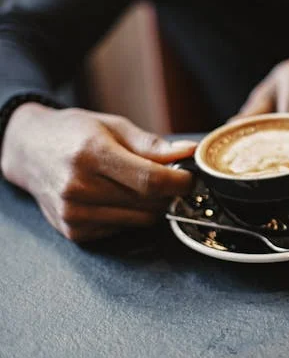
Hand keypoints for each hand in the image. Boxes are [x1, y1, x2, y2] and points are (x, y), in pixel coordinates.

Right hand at [0, 104, 196, 241]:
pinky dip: (130, 215)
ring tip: (140, 186)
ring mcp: (73, 213)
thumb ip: (152, 144)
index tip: (191, 178)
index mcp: (91, 155)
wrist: (28, 150)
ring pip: (140, 220)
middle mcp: (78, 187)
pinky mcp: (74, 231)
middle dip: (169, 193)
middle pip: (148, 203)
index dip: (179, 182)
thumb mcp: (113, 126)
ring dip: (152, 206)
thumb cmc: (74, 133)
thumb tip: (189, 152)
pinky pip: (122, 229)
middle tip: (169, 179)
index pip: (150, 180)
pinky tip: (117, 197)